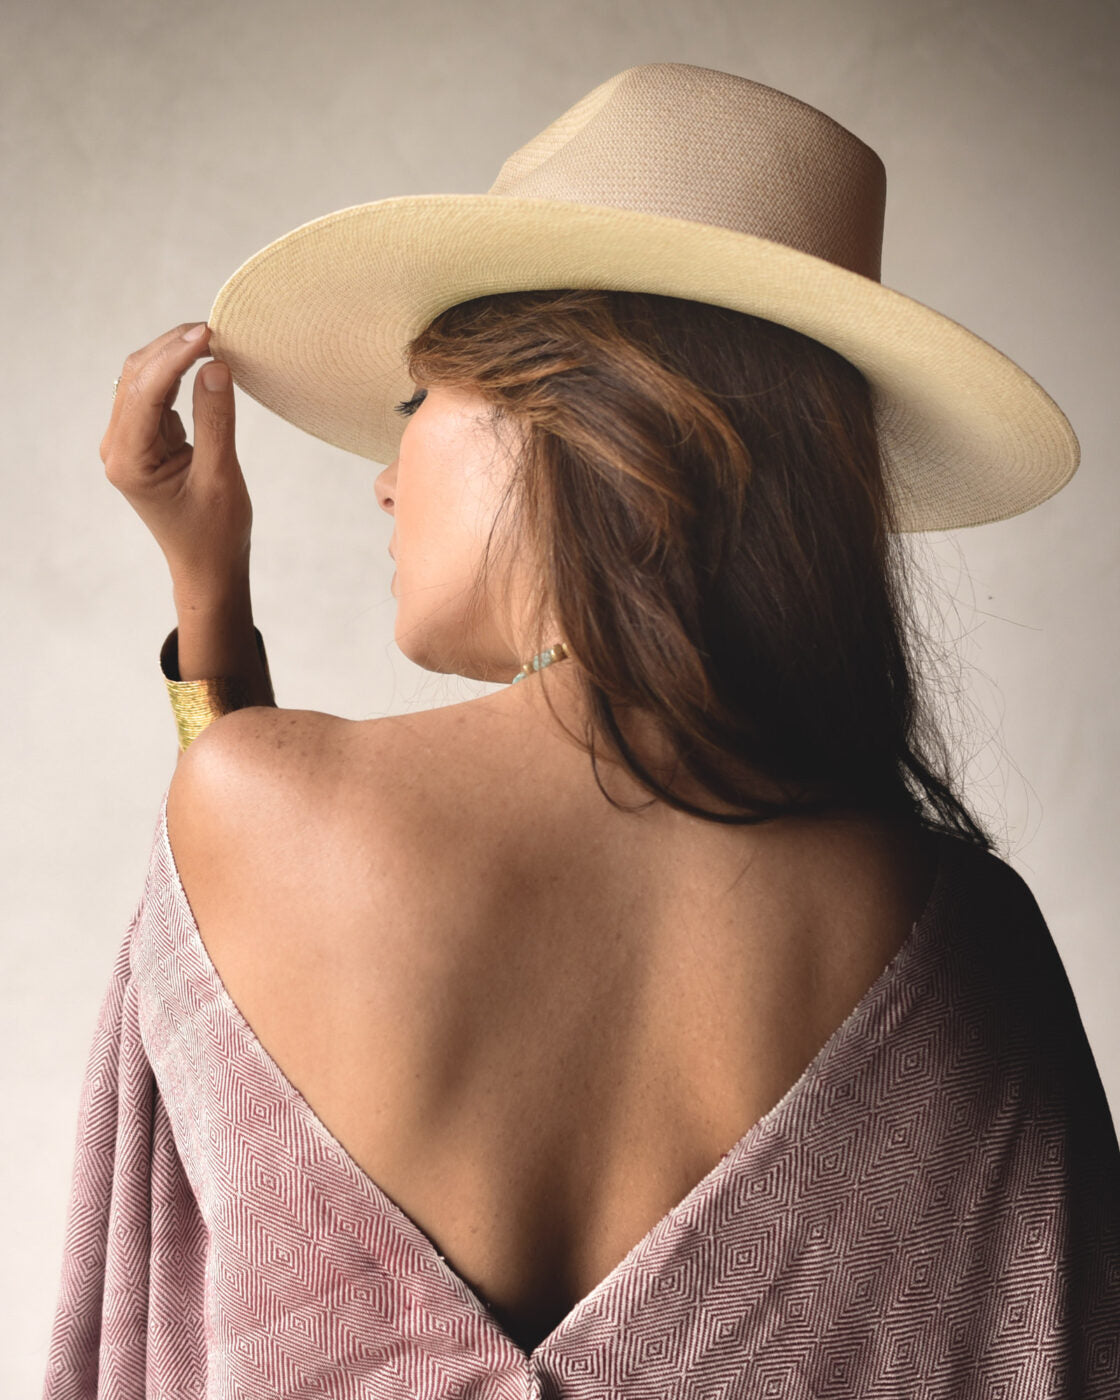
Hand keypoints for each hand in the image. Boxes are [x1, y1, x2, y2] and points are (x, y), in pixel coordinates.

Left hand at [101, 322, 252, 596]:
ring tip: (212, 338)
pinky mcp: (144, 440)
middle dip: (173, 348)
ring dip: (174, 356)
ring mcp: (128, 442)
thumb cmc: (215, 533)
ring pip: (143, 381)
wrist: (207, 566)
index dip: (176, 356)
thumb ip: (216, 420)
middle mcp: (118, 447)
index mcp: (128, 460)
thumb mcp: (221, 476)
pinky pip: (155, 395)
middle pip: (137, 378)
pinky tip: (202, 360)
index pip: (146, 391)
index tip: (210, 333)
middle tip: (216, 328)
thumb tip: (216, 366)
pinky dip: (177, 373)